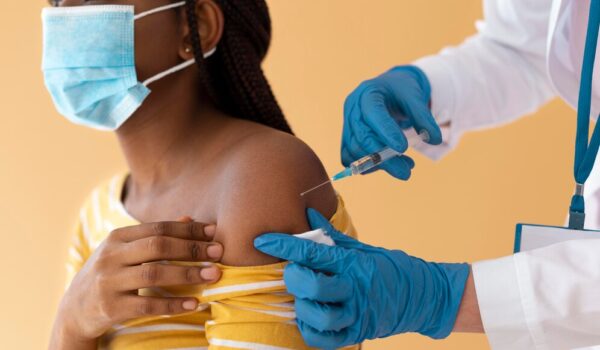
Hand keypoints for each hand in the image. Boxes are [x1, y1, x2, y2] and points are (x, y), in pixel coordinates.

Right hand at [55, 219, 223, 342]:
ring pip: (154, 275)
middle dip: (192, 249)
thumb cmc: (111, 273)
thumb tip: (191, 218)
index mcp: (117, 237)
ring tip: (214, 275)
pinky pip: (148, 305)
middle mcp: (111, 257)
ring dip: (188, 274)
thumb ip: (156, 235)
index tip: (213, 232)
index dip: (187, 229)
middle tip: (218, 252)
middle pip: (157, 247)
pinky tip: (194, 303)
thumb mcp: (126, 250)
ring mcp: (109, 283)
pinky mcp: (111, 308)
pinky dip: (173, 305)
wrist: (75, 308)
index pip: (158, 228)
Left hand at [254, 209, 468, 347]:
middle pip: (312, 285)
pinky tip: (308, 317)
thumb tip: (308, 214)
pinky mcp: (359, 332)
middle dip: (294, 278)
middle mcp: (353, 287)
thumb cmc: (389, 267)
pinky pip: (325, 338)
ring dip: (302, 306)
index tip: (262, 240)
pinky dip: (309, 330)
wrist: (424, 295)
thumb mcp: (361, 247)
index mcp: (352, 262)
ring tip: (302, 298)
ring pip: (318, 315)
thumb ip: (331, 235)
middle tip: (293, 273)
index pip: (311, 251)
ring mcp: (357, 313)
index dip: (283, 245)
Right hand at [342, 65, 441, 179]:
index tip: (403, 148)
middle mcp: (353, 109)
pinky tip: (388, 165)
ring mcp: (347, 124)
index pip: (373, 114)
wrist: (389, 90)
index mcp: (368, 93)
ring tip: (405, 167)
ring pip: (355, 150)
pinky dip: (368, 165)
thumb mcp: (415, 97)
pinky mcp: (348, 138)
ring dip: (379, 164)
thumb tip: (435, 140)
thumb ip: (423, 117)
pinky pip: (350, 156)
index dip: (386, 132)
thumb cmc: (400, 91)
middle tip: (406, 172)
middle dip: (383, 159)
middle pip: (362, 137)